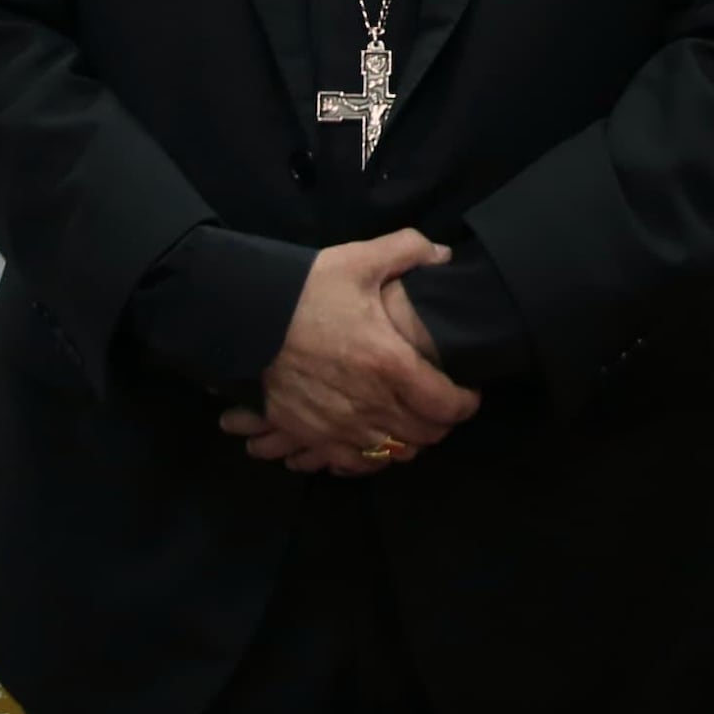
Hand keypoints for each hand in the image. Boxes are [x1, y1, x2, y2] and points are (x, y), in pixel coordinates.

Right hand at [220, 231, 479, 477]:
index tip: (468, 391)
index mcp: (390, 364)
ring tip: (409, 419)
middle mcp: (369, 404)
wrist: (245, 318)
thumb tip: (444, 254)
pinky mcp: (311, 435)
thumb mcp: (359, 260)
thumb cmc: (305, 290)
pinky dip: (370, 457)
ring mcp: (339, 426)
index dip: (466, 403)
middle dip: (441, 422)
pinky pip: (353, 464)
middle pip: (425, 435)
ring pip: (393, 452)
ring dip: (408, 439)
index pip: (447, 405)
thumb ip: (408, 250)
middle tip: (441, 403)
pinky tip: (373, 438)